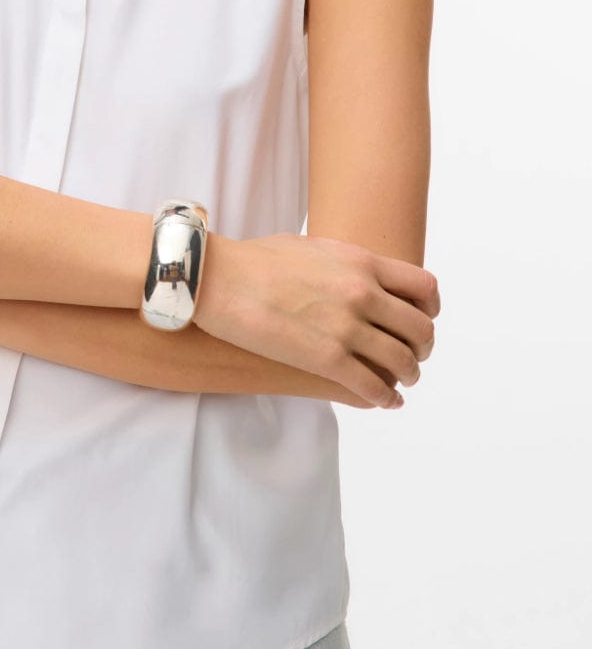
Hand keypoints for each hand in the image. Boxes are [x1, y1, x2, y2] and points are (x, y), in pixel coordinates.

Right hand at [194, 233, 439, 409]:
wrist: (219, 278)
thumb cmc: (254, 260)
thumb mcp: (310, 246)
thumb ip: (342, 262)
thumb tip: (354, 272)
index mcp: (361, 262)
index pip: (423, 287)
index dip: (430, 308)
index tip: (423, 319)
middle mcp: (362, 293)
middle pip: (420, 328)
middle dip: (422, 347)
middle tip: (415, 356)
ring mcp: (347, 328)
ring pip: (402, 361)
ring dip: (408, 375)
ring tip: (402, 381)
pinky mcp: (327, 360)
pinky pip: (373, 386)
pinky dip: (386, 398)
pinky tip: (386, 402)